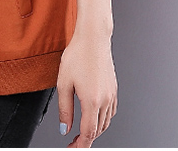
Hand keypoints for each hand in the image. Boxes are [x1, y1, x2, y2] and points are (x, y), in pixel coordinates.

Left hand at [57, 30, 116, 146]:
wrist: (93, 39)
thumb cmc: (77, 55)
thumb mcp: (63, 83)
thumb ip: (64, 109)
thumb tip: (64, 128)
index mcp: (92, 101)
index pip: (88, 133)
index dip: (80, 145)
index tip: (73, 148)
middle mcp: (105, 100)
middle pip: (98, 130)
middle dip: (86, 139)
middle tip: (73, 142)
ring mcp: (111, 95)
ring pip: (105, 123)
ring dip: (94, 130)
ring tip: (82, 131)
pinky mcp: (114, 90)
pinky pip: (110, 112)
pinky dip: (102, 120)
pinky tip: (94, 116)